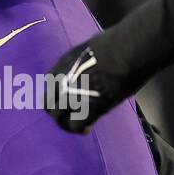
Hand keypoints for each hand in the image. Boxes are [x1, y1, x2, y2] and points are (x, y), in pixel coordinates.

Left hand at [44, 0, 169, 131]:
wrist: (125, 53)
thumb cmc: (116, 44)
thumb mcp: (90, 50)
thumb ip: (85, 62)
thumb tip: (93, 68)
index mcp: (63, 63)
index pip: (50, 82)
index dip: (56, 92)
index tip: (66, 96)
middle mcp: (62, 81)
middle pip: (48, 103)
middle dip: (57, 110)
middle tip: (69, 115)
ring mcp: (71, 95)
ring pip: (58, 117)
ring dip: (66, 123)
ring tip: (76, 125)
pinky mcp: (88, 108)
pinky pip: (75, 126)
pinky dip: (79, 130)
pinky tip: (87, 129)